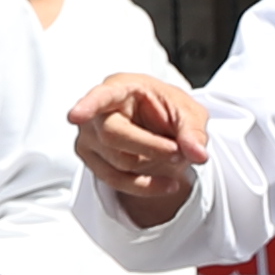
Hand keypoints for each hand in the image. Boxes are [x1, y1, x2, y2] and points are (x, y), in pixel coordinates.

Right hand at [67, 72, 210, 225]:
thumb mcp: (189, 114)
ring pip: (117, 162)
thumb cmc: (167, 111)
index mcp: (120, 88)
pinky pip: (115, 181)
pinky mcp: (92, 159)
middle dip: (149, 147)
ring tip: (176, 158)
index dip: (88, 106)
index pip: (101, 96)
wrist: (159, 129)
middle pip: (112, 135)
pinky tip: (168, 184)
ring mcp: (89, 137)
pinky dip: (146, 186)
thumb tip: (198, 154)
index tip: (75, 116)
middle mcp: (97, 112)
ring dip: (152, 166)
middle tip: (178, 151)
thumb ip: (194, 131)